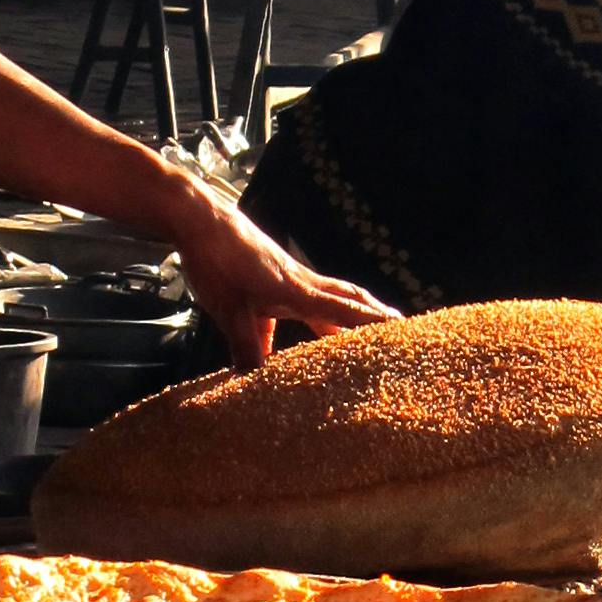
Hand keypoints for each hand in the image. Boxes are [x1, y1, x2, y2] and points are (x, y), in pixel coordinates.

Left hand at [167, 183, 394, 366]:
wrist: (199, 219)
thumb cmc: (216, 260)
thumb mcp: (228, 308)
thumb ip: (245, 345)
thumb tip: (254, 381)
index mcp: (296, 290)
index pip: (342, 309)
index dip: (370, 322)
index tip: (401, 329)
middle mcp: (300, 282)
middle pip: (346, 297)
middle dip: (372, 313)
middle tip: (401, 327)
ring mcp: (286, 277)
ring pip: (326, 297)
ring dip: (345, 313)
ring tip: (361, 332)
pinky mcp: (271, 276)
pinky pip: (298, 301)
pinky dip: (305, 318)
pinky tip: (278, 347)